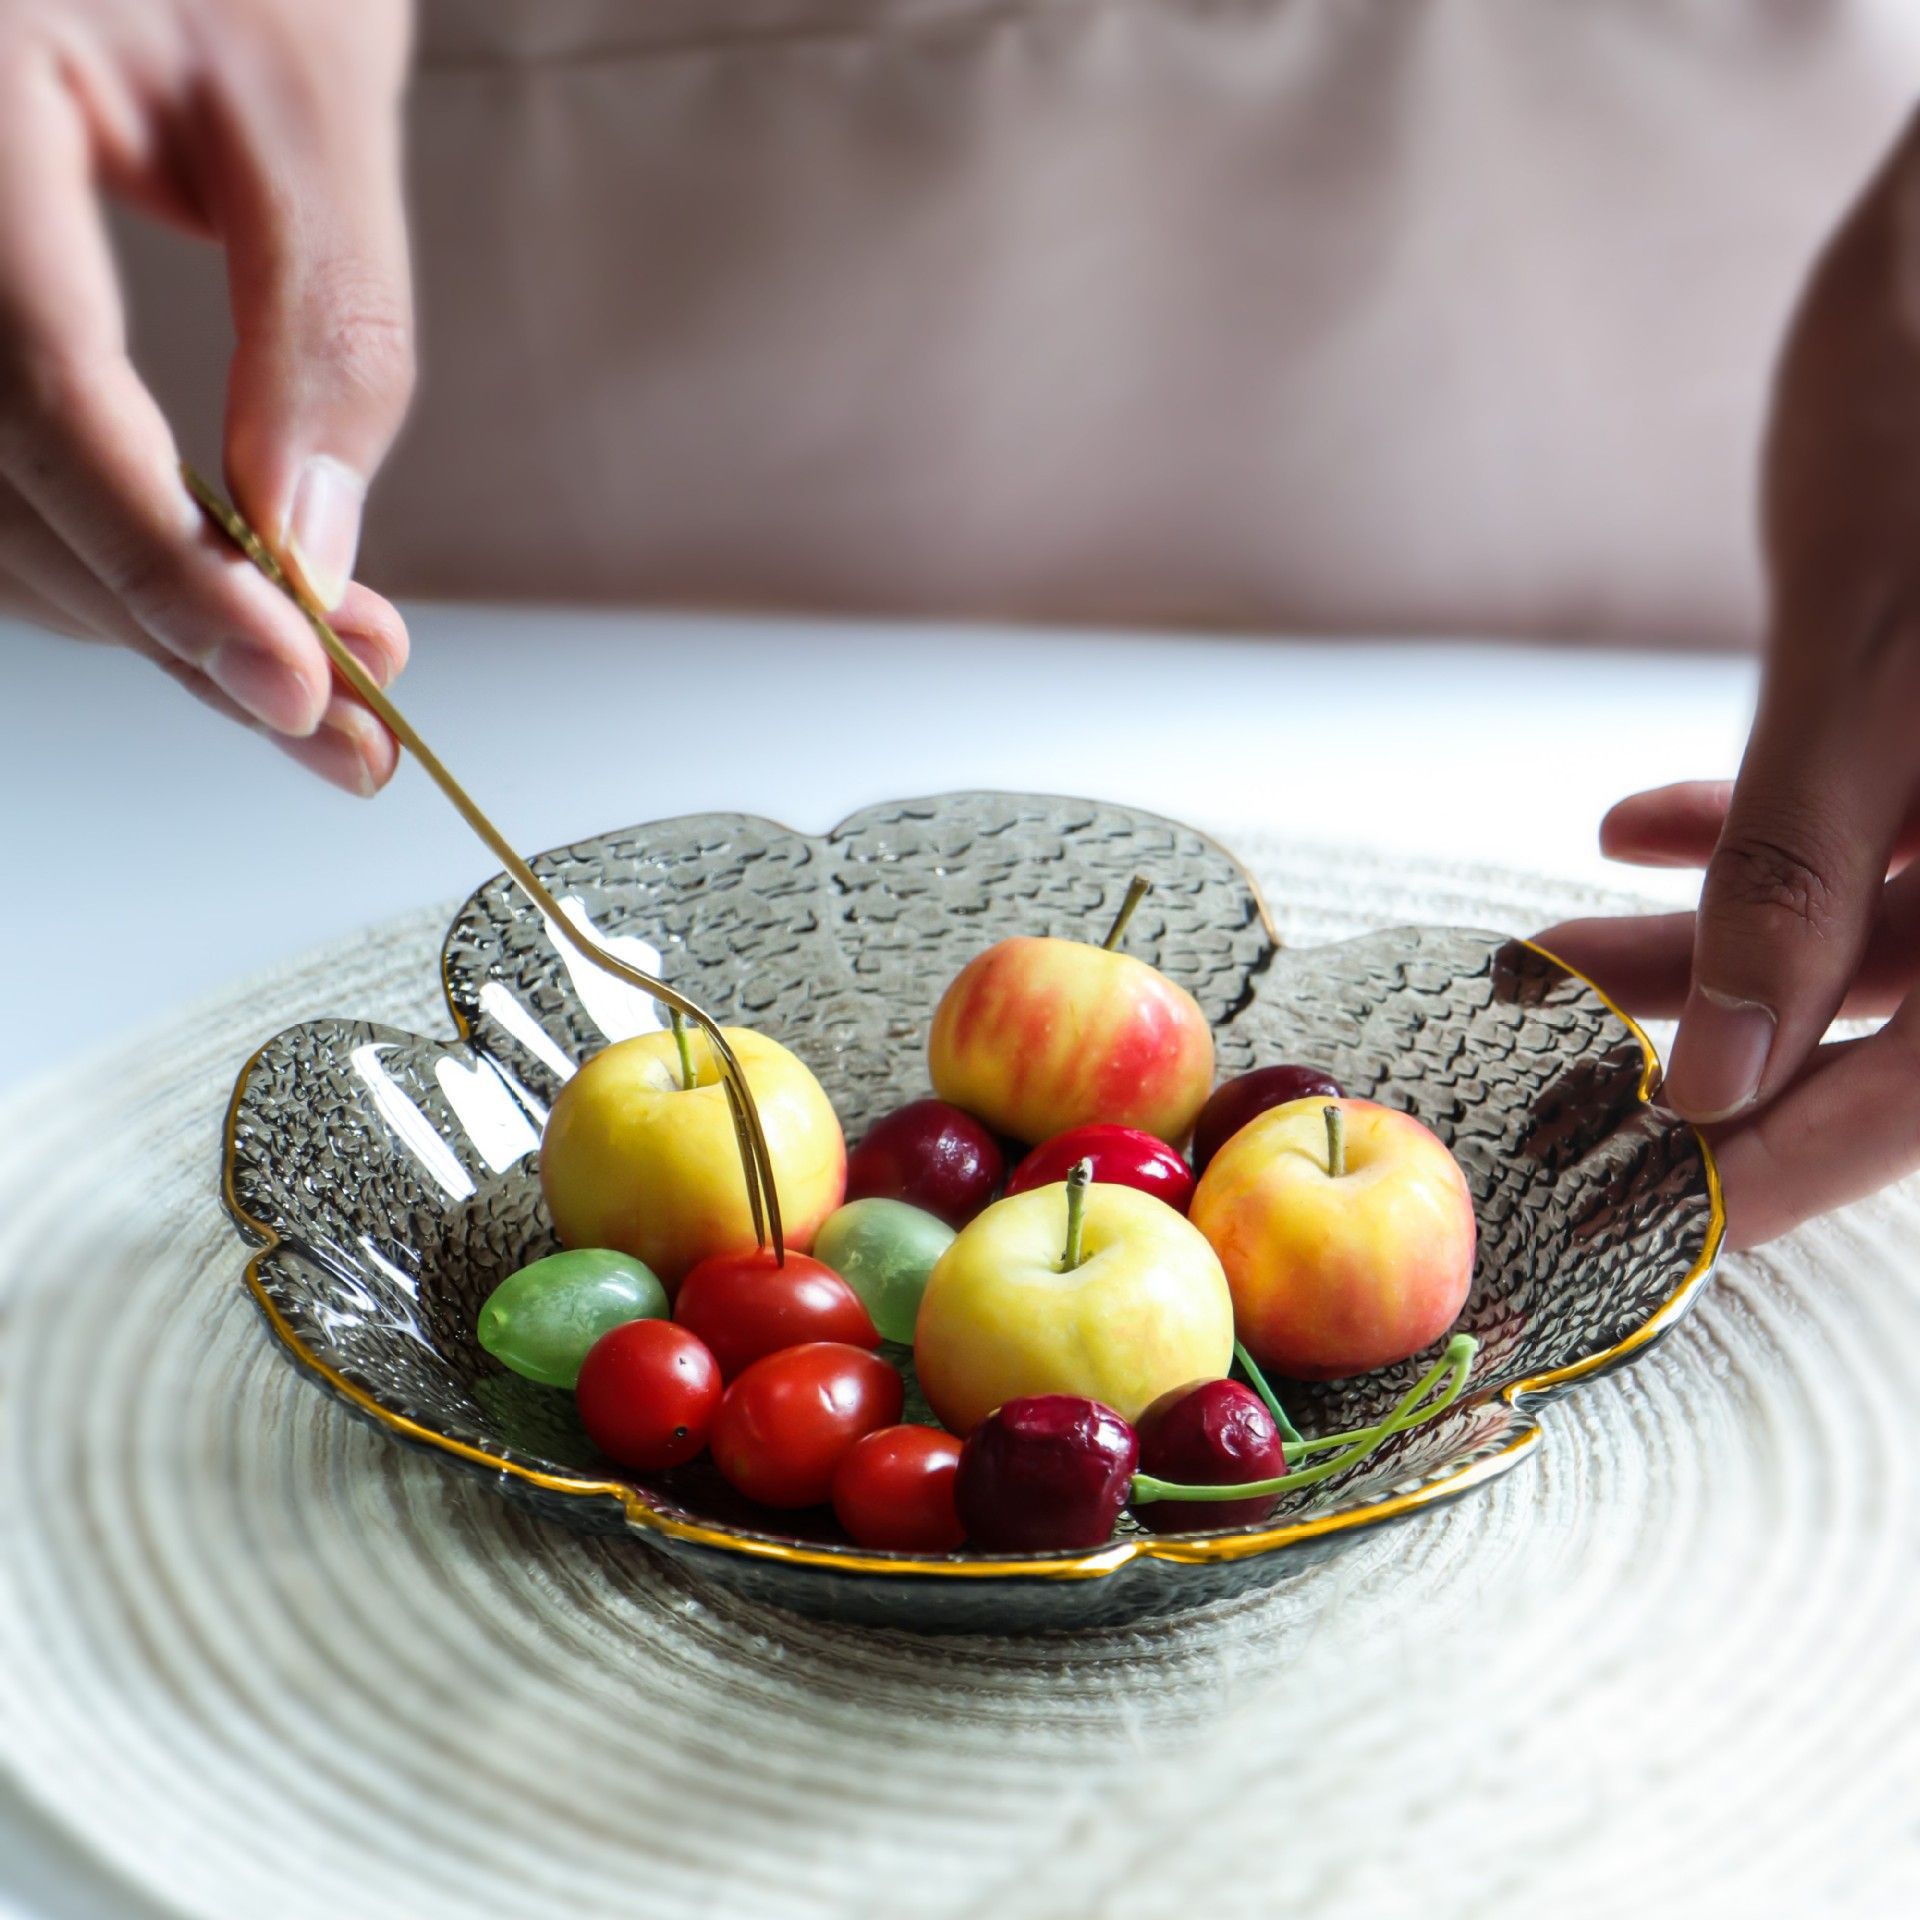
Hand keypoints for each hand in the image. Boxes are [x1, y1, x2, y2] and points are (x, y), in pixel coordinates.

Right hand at [0, 0, 414, 792]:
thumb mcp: (309, 96)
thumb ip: (323, 326)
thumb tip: (312, 555)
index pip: (41, 402)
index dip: (167, 569)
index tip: (297, 685)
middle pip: (10, 489)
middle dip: (183, 628)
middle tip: (349, 726)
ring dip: (149, 619)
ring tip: (318, 671)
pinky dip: (108, 552)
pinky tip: (222, 597)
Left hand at [1541, 113, 1919, 1248]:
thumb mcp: (1871, 682)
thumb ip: (1797, 887)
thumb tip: (1724, 1086)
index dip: (1793, 1179)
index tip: (1663, 1234)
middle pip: (1887, 1019)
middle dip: (1712, 1054)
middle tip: (1560, 1084)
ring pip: (1860, 925)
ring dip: (1702, 944)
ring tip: (1551, 955)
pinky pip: (1865, 826)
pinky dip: (1748, 833)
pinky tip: (1630, 826)